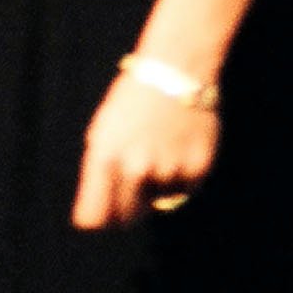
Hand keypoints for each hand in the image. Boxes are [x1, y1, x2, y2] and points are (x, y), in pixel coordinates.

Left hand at [72, 70, 219, 231]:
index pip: (94, 217)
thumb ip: (97, 173)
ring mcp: (169, 171)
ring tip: (158, 154)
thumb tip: (96, 214)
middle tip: (132, 189)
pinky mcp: (197, 169)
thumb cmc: (132, 102)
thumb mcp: (101, 133)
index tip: (100, 216)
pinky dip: (180, 179)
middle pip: (126, 218)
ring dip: (155, 189)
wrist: (176, 72)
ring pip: (157, 203)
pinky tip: (178, 151)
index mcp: (105, 160)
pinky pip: (184, 191)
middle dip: (125, 211)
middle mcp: (136, 169)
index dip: (96, 219)